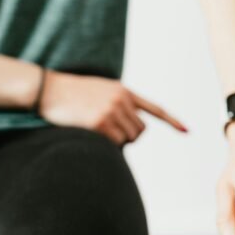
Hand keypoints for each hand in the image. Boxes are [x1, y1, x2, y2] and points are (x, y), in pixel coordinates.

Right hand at [38, 70, 186, 144]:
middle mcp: (122, 100)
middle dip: (129, 136)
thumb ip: (117, 104)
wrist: (48, 89)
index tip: (187, 131)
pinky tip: (90, 131)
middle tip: (108, 131)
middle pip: (140, 131)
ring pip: (128, 139)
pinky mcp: (101, 124)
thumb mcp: (99, 91)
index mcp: (124, 91)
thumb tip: (130, 130)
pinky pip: (114, 144)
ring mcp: (112, 111)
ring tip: (96, 128)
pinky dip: (106, 145)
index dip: (172, 121)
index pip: (155, 108)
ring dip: (117, 141)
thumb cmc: (70, 94)